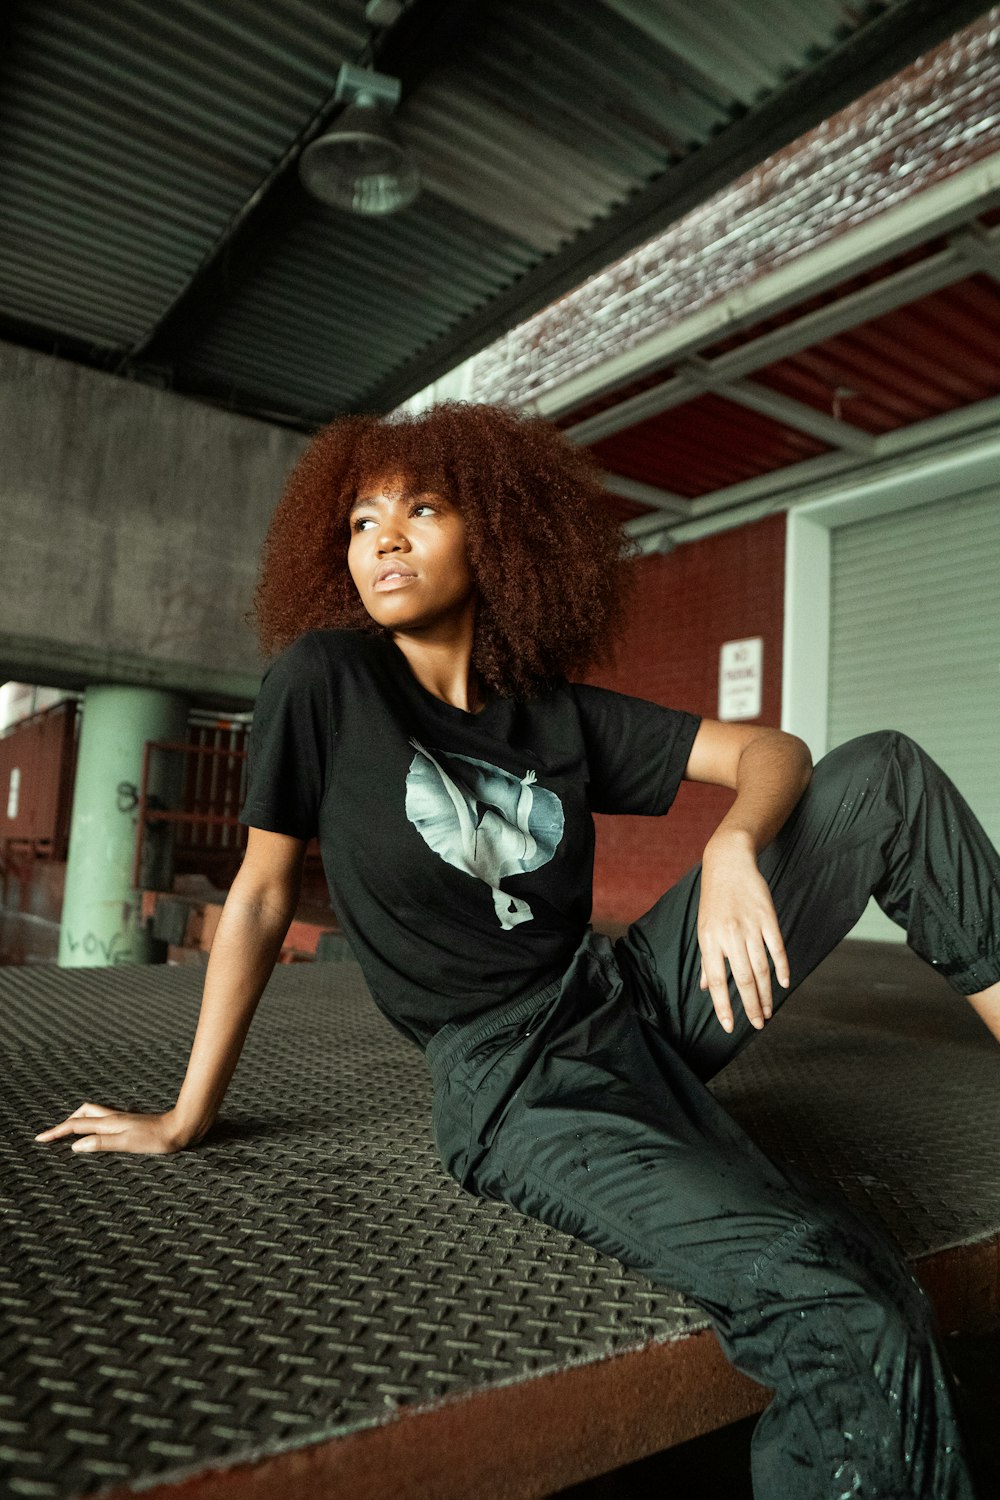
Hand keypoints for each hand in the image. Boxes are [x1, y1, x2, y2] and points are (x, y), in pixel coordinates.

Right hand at [33, 1103, 196, 1154]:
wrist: (183, 1127)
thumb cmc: (157, 1138)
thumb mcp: (127, 1144)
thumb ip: (101, 1143)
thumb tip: (75, 1146)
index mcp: (110, 1123)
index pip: (76, 1126)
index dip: (57, 1132)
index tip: (39, 1138)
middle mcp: (115, 1118)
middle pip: (84, 1113)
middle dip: (66, 1121)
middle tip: (54, 1134)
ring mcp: (124, 1118)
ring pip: (95, 1113)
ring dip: (81, 1119)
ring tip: (72, 1129)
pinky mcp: (134, 1122)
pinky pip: (107, 1118)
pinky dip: (96, 1122)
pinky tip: (101, 1129)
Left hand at [698, 832, 789, 1033]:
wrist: (728, 862)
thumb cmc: (714, 899)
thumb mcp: (703, 928)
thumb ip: (707, 960)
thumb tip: (704, 988)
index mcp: (709, 940)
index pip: (716, 981)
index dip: (723, 1005)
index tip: (729, 1026)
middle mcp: (729, 935)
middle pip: (743, 979)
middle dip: (751, 1006)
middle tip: (758, 1025)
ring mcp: (750, 926)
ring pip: (761, 968)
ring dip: (767, 993)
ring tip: (769, 1011)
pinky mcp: (767, 917)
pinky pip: (776, 948)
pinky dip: (782, 968)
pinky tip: (783, 984)